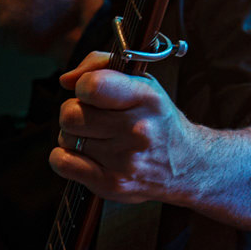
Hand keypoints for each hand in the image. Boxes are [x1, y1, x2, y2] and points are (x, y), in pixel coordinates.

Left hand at [49, 51, 208, 204]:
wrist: (187, 165)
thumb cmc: (155, 118)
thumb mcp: (141, 81)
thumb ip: (101, 66)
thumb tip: (66, 80)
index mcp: (146, 98)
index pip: (92, 87)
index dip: (82, 86)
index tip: (90, 92)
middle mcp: (137, 130)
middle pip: (71, 114)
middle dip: (74, 111)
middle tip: (90, 117)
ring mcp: (124, 160)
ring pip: (66, 138)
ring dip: (74, 136)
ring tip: (95, 137)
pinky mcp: (112, 184)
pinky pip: (63, 164)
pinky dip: (64, 158)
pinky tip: (81, 154)